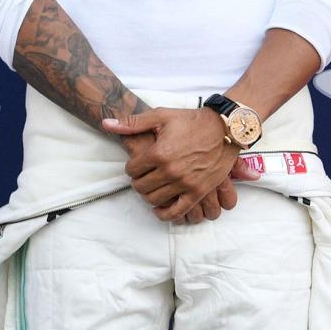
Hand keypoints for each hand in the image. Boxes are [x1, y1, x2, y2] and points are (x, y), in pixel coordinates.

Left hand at [103, 107, 238, 221]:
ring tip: (152, 187)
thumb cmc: (191, 120)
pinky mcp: (198, 192)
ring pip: (154, 200)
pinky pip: (176, 212)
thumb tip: (106, 123)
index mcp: (159, 152)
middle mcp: (170, 170)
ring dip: (149, 196)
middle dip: (138, 182)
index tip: (137, 165)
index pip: (132, 169)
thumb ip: (132, 123)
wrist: (224, 127)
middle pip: (141, 187)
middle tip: (143, 177)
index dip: (131, 168)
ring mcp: (184, 183)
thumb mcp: (161, 116)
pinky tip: (159, 208)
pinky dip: (164, 214)